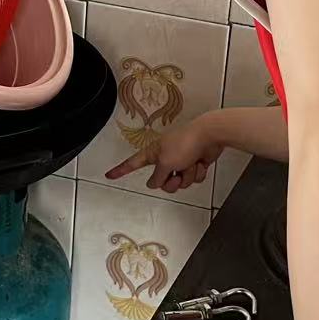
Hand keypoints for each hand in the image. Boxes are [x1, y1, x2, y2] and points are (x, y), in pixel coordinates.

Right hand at [104, 113, 223, 193]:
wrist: (210, 136)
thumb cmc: (186, 143)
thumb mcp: (165, 163)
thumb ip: (158, 177)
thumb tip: (153, 183)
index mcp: (154, 153)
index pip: (133, 164)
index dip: (121, 170)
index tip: (109, 175)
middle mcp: (165, 158)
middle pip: (162, 182)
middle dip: (172, 182)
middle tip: (178, 174)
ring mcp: (181, 161)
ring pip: (180, 182)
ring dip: (188, 176)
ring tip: (192, 164)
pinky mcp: (194, 163)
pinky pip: (193, 178)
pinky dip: (198, 173)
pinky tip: (200, 163)